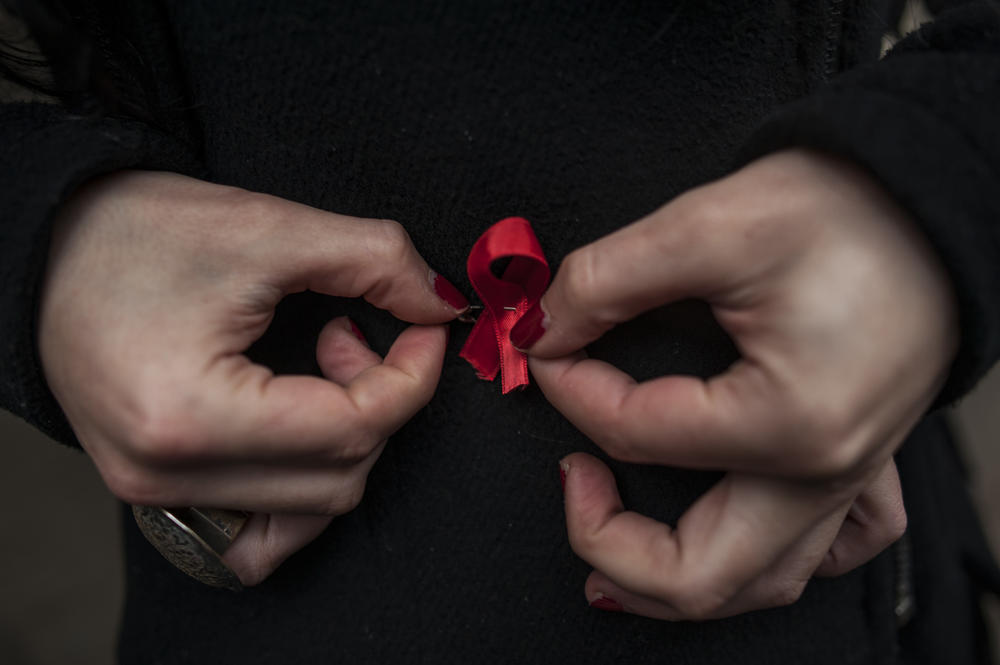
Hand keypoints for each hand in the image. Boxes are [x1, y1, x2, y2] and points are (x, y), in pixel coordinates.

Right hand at [39, 171, 467, 584]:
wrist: (46, 245)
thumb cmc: (136, 231)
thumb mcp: (267, 227)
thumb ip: (375, 261)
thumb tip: (441, 304)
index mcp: (189, 416)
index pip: (353, 429)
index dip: (413, 375)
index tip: (426, 324)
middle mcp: (165, 475)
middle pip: (340, 478)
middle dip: (380, 401)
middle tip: (354, 331)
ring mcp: (154, 492)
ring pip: (308, 510)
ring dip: (345, 441)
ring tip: (318, 367)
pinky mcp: (153, 488)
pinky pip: (259, 529)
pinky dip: (303, 486)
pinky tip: (302, 422)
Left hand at [515, 149, 957, 618]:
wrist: (928, 197)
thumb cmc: (845, 207)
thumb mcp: (709, 226)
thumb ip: (605, 282)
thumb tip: (544, 328)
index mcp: (786, 423)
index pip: (632, 434)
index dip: (569, 387)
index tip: (547, 345)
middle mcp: (824, 472)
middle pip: (695, 574)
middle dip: (605, 539)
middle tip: (569, 480)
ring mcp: (851, 475)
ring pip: (760, 582)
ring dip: (675, 577)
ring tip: (613, 541)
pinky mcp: (864, 459)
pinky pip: (828, 548)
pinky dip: (771, 558)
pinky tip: (735, 530)